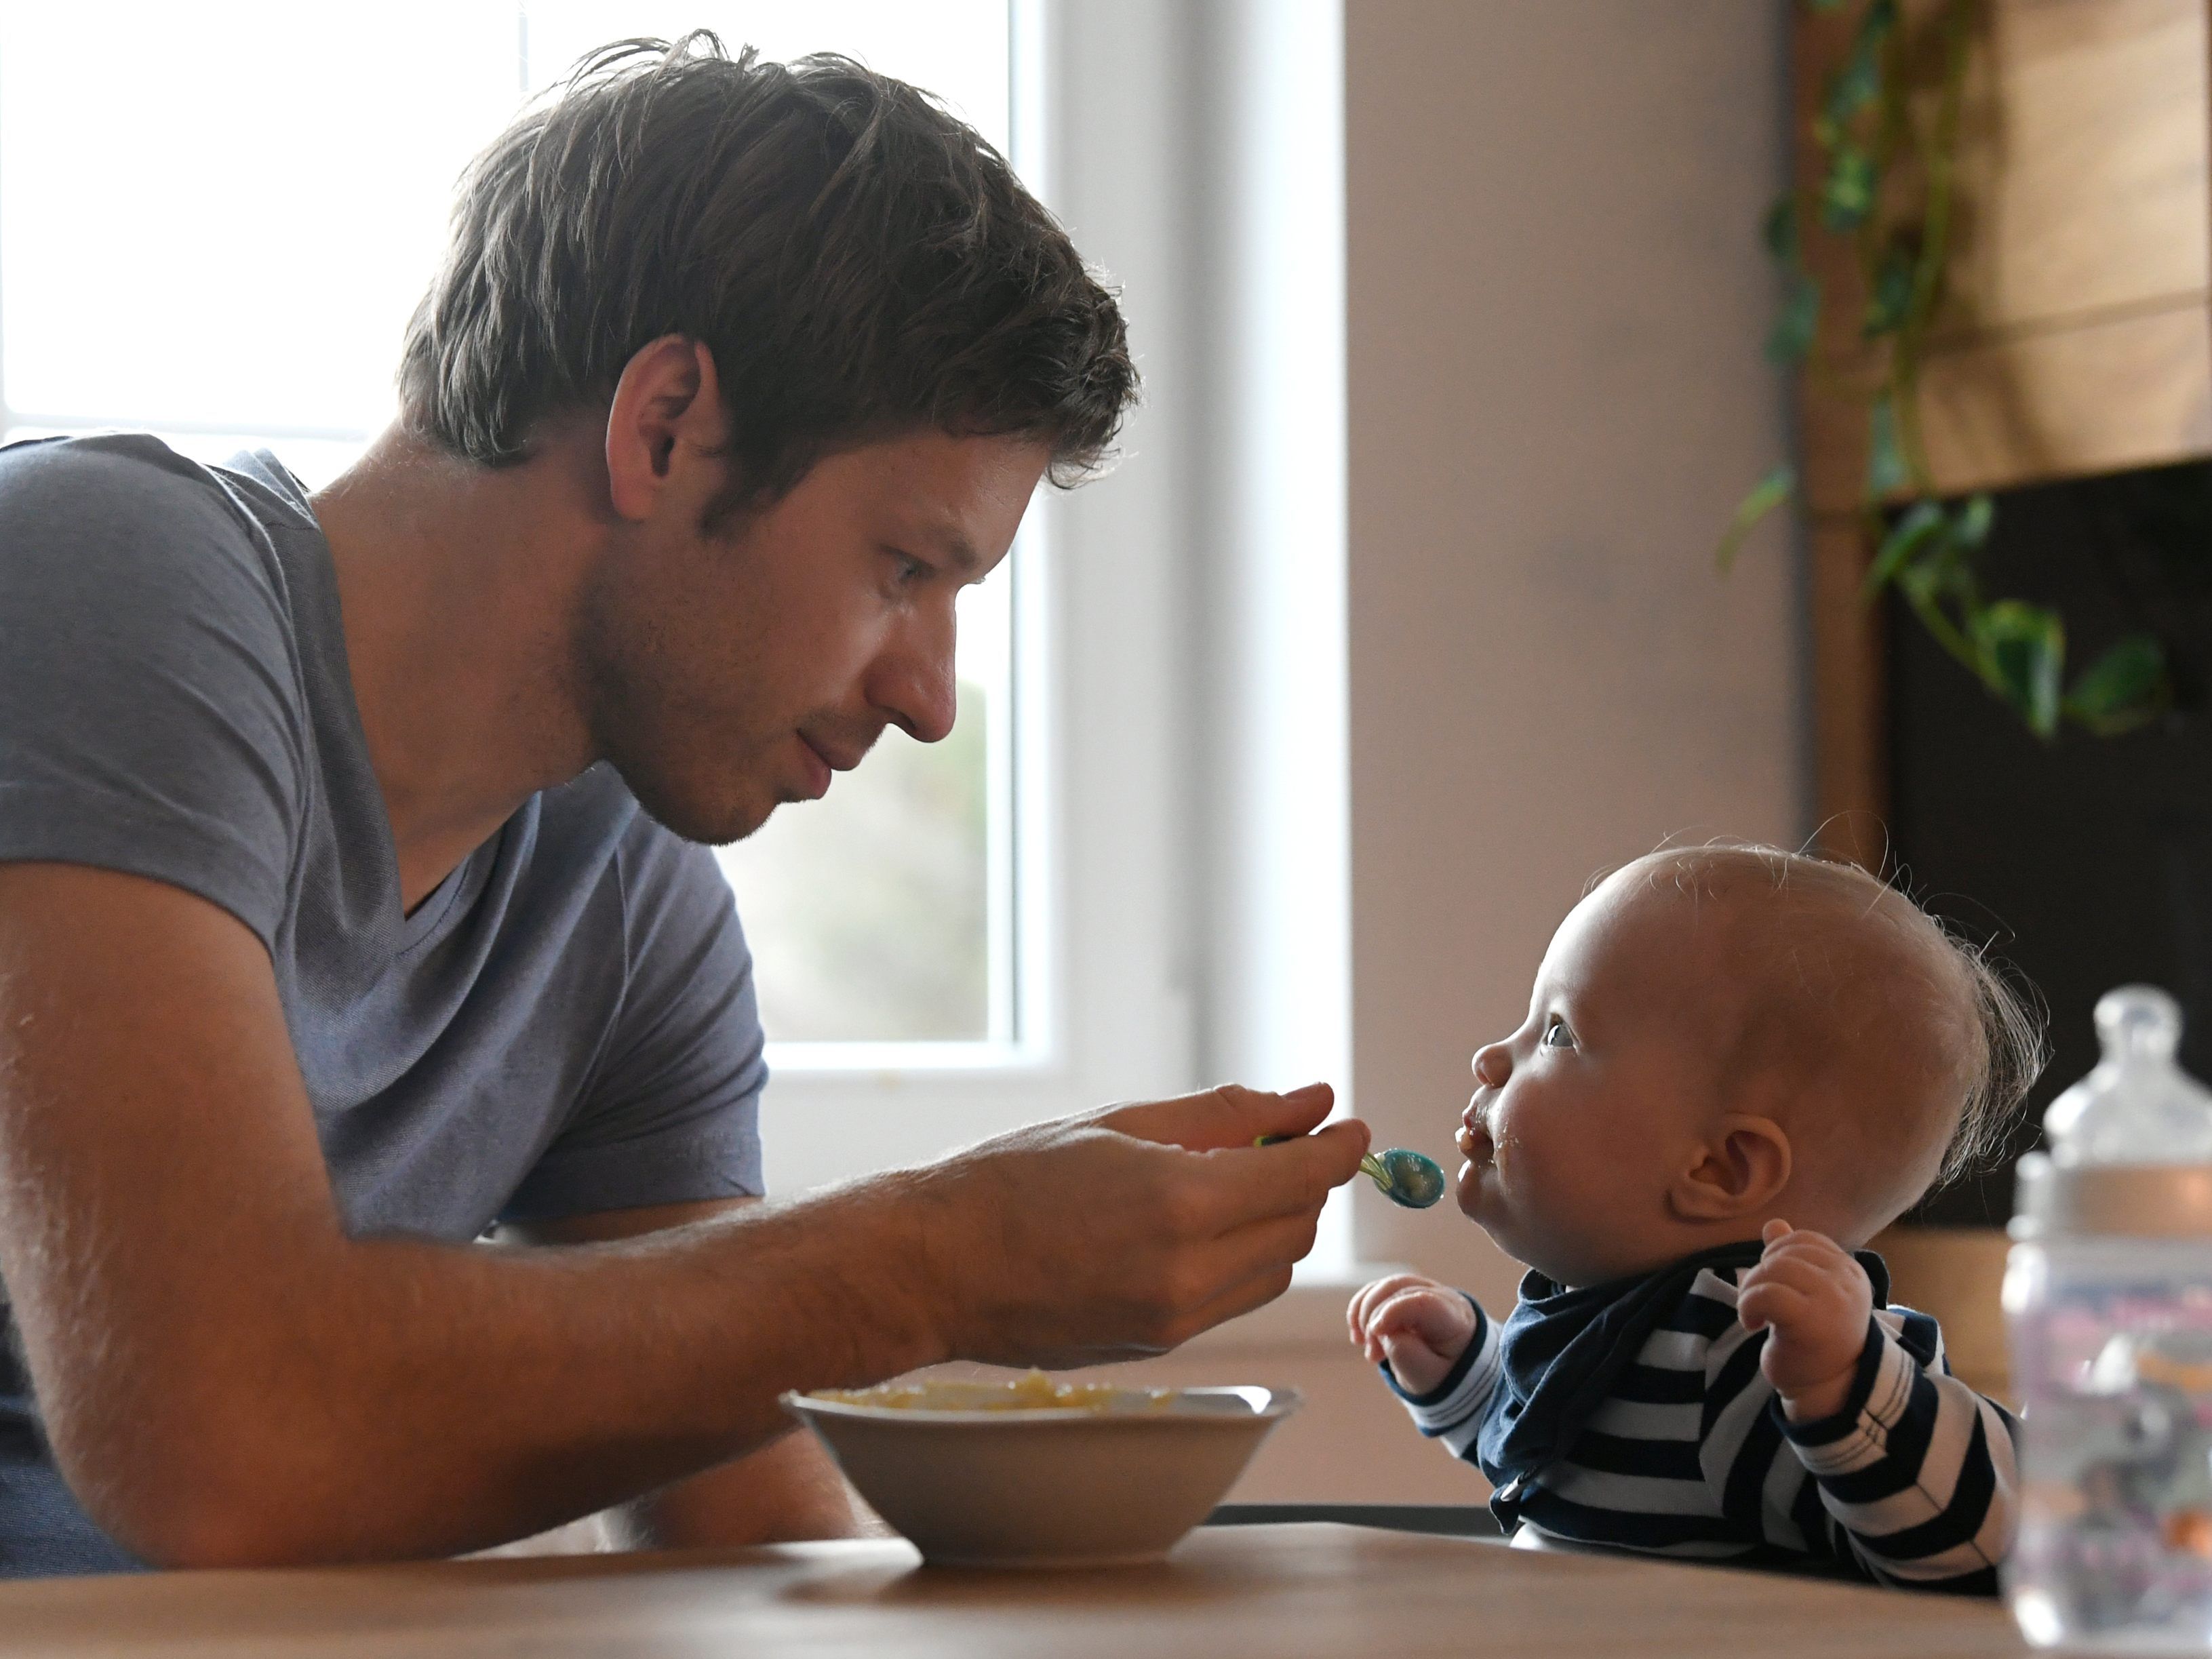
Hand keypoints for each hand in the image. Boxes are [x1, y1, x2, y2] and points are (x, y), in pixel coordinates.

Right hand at [909, 1083, 1369, 1368]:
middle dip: (1301, 1182)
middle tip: (1274, 1143)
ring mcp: (1175, 1320)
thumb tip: (1309, 1101)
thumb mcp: (1121, 1123)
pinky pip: (1232, 1299)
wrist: (938, 1267)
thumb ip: (1227, 1115)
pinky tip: (1192, 1227)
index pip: (1301, 1178)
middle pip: (1297, 1227)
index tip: (1350, 1125)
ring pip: (1272, 1269)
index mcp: (1181, 1204)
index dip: (1337, 1148)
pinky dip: (1236, 1259)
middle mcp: (1189, 1273)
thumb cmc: (1013, 1180)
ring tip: (1225, 1183)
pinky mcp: (1161, 1347)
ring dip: (1272, 1223)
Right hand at [1346, 1272, 1475, 1395]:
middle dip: (1375, 1318)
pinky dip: (1361, 1308)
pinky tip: (1358, 1334)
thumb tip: (1385, 1332)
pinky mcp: (1405, 1292)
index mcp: (1456, 1319)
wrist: (1448, 1367)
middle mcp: (1442, 1296)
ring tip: (1364, 1346)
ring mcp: (1423, 1290)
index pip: (1424, 1303)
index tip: (1375, 1333)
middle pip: (1401, 1289)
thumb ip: (1408, 1355)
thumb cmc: (1441, 1372)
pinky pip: (1377, 1289)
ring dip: (1365, 1313)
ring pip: (1386, 1286)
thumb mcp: (1427, 1376)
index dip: (1394, 1311)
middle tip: (1371, 1355)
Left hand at [1736, 1219, 1873, 1421]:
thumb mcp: (1808, 1294)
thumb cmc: (1815, 1340)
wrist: (1828, 1389)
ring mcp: (1832, 1300)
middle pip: (1784, 1254)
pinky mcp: (1810, 1321)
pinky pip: (1766, 1293)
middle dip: (1760, 1274)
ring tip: (1754, 1314)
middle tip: (1758, 1303)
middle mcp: (1846, 1282)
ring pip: (1773, 1270)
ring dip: (1751, 1290)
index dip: (1777, 1256)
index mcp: (1850, 1272)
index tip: (1775, 1285)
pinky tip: (1753, 1323)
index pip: (1804, 1240)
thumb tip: (1773, 1225)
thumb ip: (1794, 1258)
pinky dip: (1748, 1305)